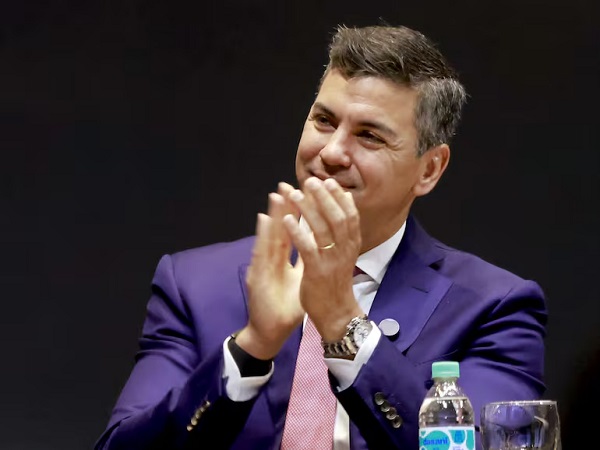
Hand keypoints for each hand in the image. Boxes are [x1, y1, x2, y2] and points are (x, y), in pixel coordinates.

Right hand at [236, 183, 303, 359]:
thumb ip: (305, 260)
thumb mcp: (300, 279)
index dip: (298, 213)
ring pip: (269, 235)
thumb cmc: (285, 305)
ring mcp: (263, 265)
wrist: (269, 330)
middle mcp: (271, 259)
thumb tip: (319, 243)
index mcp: (283, 259)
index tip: (307, 194)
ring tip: (276, 194)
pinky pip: (261, 253)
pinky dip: (263, 235)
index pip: (292, 231)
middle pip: (279, 229)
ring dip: (273, 214)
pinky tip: (265, 219)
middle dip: (285, 206)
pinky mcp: (257, 276)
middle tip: (288, 184)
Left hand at [283, 177, 362, 341]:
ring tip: (294, 195)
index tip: (329, 181)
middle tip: (311, 181)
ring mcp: (331, 261)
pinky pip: (307, 248)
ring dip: (308, 210)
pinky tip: (287, 220)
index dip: (339, 197)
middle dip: (324, 198)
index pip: (349, 215)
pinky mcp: (317, 272)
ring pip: (322, 230)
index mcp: (351, 245)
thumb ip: (343, 232)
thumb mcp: (344, 254)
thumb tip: (343, 206)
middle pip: (337, 218)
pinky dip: (297, 232)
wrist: (336, 313)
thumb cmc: (336, 281)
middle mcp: (344, 250)